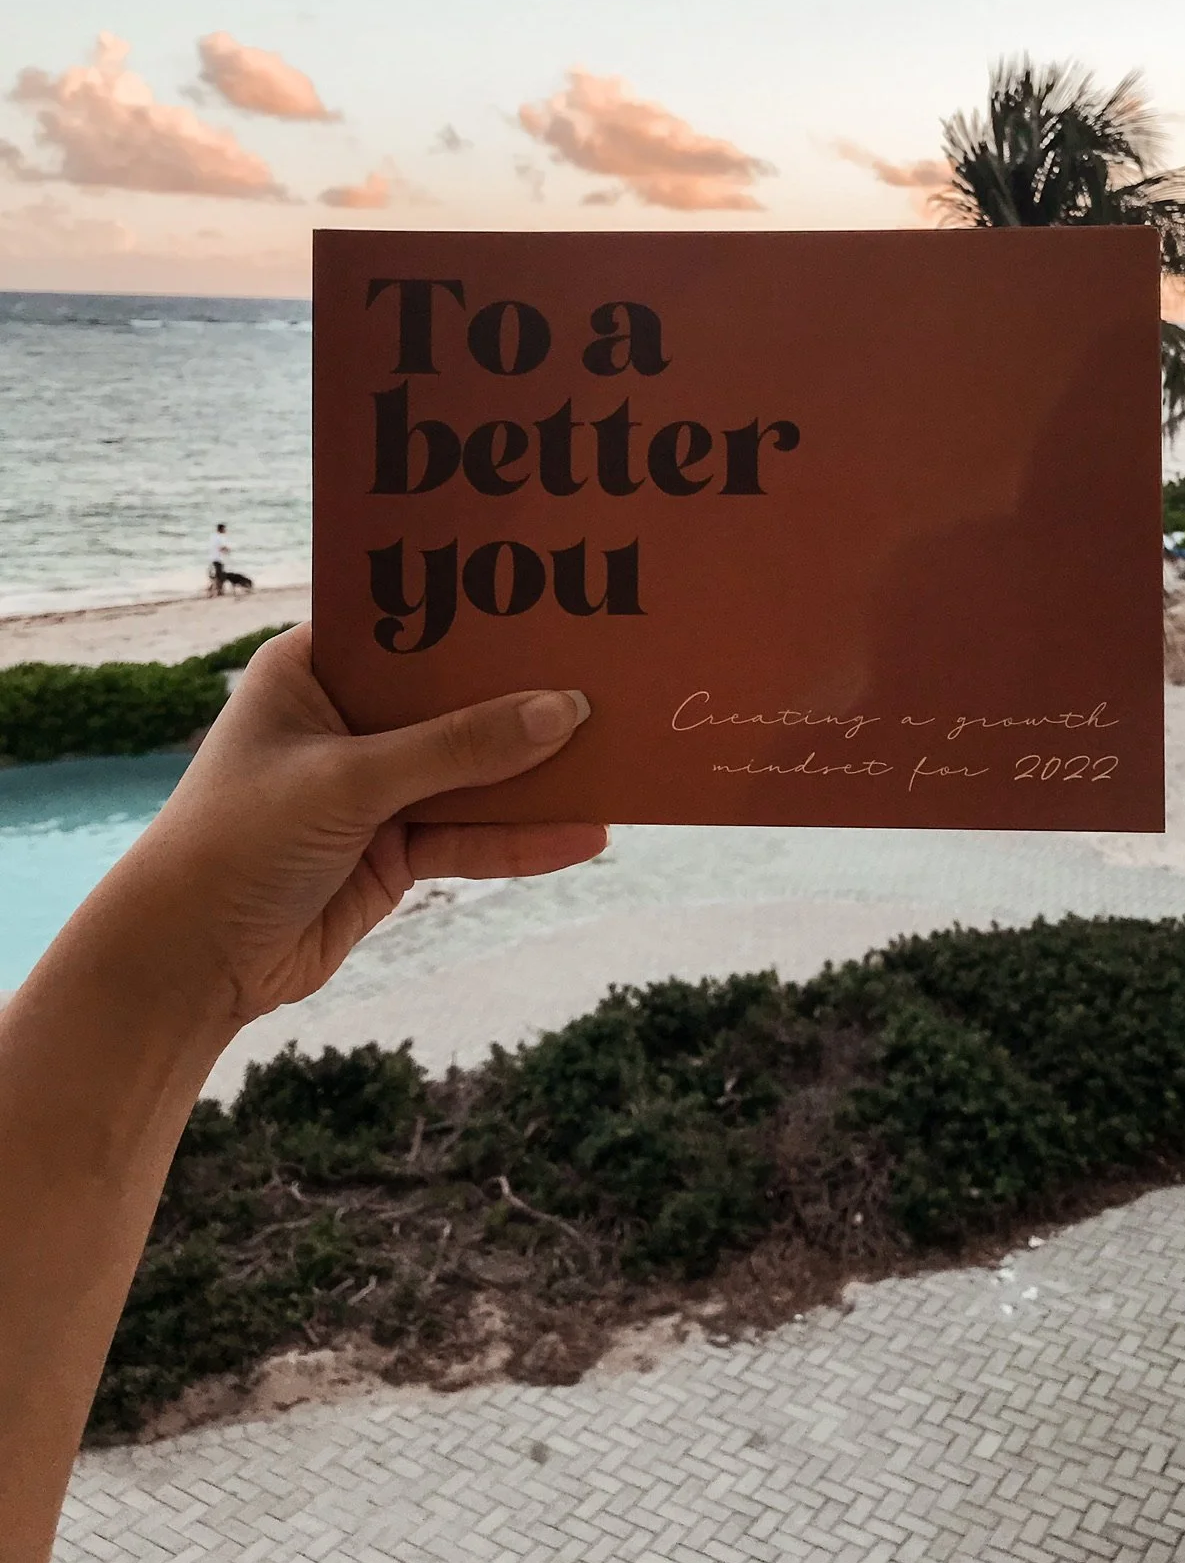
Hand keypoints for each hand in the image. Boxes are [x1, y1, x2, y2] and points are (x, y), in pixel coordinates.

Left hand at [106, 625, 604, 1030]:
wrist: (185, 964)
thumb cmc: (238, 841)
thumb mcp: (349, 782)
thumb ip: (457, 748)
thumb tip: (564, 711)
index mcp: (313, 668)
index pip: (409, 624)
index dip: (477, 614)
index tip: (556, 597)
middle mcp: (347, 718)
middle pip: (452, 698)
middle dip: (523, 695)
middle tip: (608, 670)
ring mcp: (375, 786)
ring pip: (472, 771)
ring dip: (535, 773)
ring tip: (620, 757)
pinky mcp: (395, 850)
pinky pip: (471, 835)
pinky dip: (522, 840)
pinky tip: (584, 835)